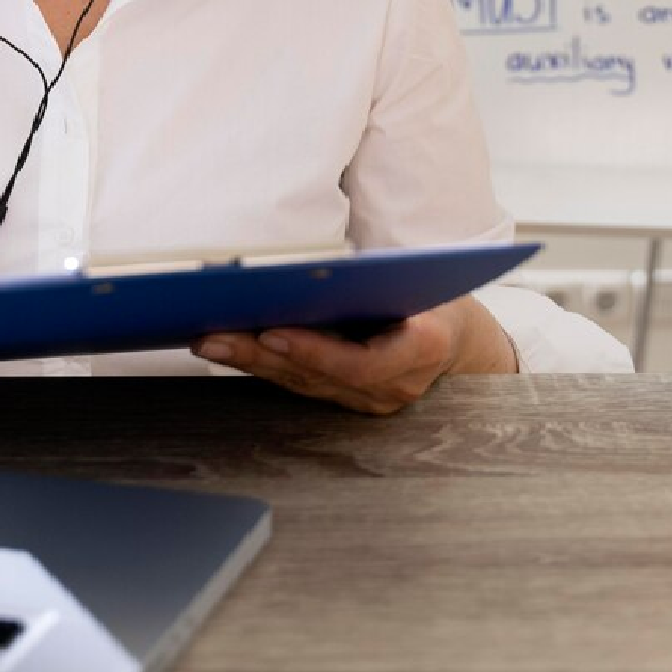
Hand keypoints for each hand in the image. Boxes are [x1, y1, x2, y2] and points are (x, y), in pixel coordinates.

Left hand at [192, 295, 517, 415]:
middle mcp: (396, 386)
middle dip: (260, 356)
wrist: (461, 339)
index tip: (272, 332)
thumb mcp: (420, 280)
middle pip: (320, 377)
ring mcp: (374, 401)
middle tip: (215, 336)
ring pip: (303, 384)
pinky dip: (265, 367)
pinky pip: (304, 385)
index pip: (362, 363)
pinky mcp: (352, 400)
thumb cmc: (437, 296)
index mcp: (424, 349)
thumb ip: (377, 283)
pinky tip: (231, 349)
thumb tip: (311, 270)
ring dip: (251, 363)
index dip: (314, 352)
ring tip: (210, 340)